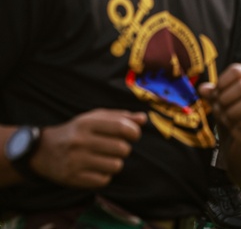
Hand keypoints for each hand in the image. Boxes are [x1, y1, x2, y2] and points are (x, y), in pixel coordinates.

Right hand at [31, 109, 145, 187]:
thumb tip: (143, 119)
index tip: (133, 135)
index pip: (121, 127)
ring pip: (115, 166)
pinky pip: (103, 180)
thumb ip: (120, 117)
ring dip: (115, 163)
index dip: (134, 132)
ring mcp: (75, 161)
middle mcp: (80, 141)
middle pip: (122, 148)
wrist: (41, 151)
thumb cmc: (76, 132)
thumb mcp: (94, 118)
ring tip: (106, 158)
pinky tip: (96, 169)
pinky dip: (104, 176)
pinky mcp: (72, 178)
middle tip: (116, 148)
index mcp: (86, 123)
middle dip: (124, 149)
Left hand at [198, 64, 240, 146]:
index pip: (236, 70)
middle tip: (219, 107)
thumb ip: (212, 94)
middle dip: (225, 99)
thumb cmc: (233, 112)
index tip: (216, 93)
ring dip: (231, 113)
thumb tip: (202, 88)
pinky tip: (237, 127)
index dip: (222, 82)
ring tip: (226, 118)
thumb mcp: (220, 102)